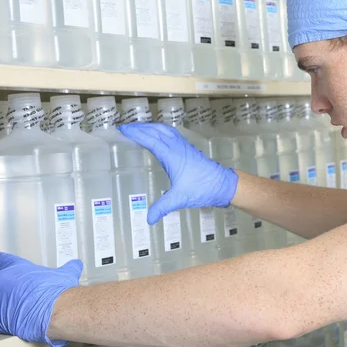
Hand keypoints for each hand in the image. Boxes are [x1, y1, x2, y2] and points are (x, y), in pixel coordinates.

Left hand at [0, 252, 81, 346]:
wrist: (55, 311)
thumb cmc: (56, 292)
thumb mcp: (65, 274)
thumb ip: (69, 267)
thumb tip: (75, 265)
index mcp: (15, 267)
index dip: (1, 263)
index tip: (3, 266)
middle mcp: (3, 280)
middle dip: (0, 283)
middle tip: (11, 288)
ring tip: (12, 304)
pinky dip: (0, 317)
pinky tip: (11, 318)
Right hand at [118, 122, 238, 222]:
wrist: (223, 184)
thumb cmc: (202, 188)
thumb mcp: (180, 199)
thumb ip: (162, 208)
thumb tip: (149, 219)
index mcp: (172, 155)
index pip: (151, 139)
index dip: (136, 133)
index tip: (123, 129)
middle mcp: (178, 148)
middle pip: (156, 131)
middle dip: (140, 127)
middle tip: (126, 128)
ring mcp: (184, 147)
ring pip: (165, 131)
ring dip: (151, 127)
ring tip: (138, 129)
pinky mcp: (189, 150)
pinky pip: (172, 135)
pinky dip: (161, 131)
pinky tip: (158, 137)